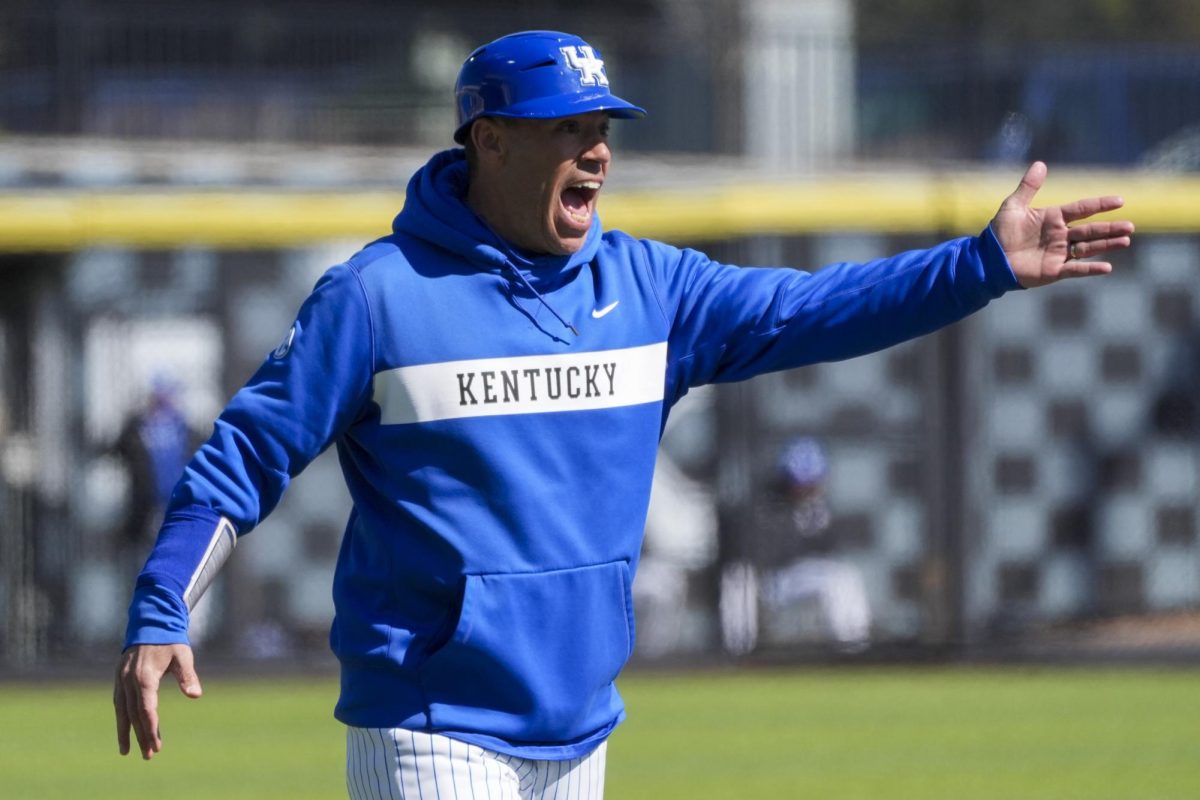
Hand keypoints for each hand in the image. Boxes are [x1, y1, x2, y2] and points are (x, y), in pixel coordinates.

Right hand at [114, 643, 201, 759]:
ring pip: (122, 711)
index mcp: (145, 676)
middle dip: (141, 736)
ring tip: (127, 751)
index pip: (146, 709)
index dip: (151, 728)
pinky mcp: (118, 678)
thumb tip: (195, 695)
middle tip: (148, 755)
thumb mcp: (183, 656)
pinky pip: (118, 702)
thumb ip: (188, 676)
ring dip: (126, 731)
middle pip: (133, 714)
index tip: (156, 745)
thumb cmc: (170, 641)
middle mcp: (129, 680)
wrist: (151, 622)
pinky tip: (124, 729)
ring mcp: (121, 679)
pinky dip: (121, 717)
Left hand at [990, 161, 1134, 287]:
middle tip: (1130, 226)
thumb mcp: (1013, 207)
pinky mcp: (1053, 270)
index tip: (1119, 201)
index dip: (1100, 204)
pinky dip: (1091, 269)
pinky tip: (1107, 267)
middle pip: (1090, 230)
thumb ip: (1028, 187)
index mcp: (1053, 218)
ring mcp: (1058, 253)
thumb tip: (1040, 164)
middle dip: (1110, 228)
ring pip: (1088, 248)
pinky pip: (1075, 270)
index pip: (1082, 209)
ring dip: (1106, 245)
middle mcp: (1060, 235)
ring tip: (1125, 240)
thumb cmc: (999, 233)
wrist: (988, 259)